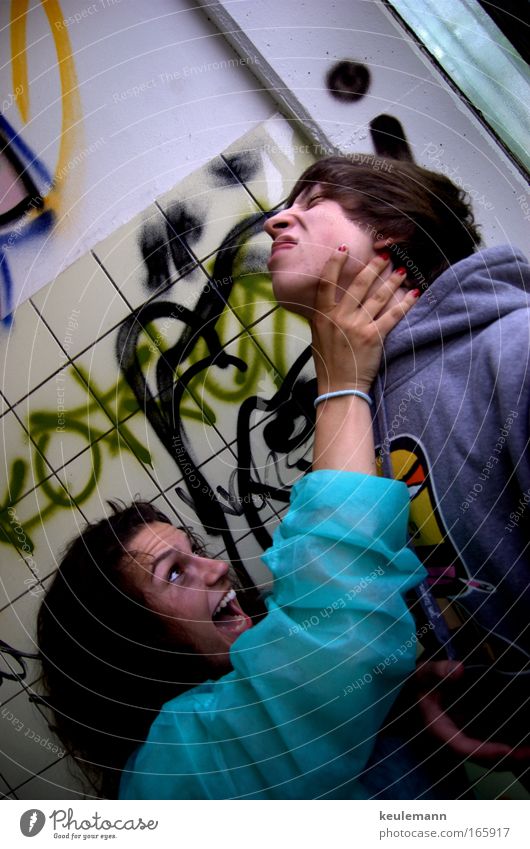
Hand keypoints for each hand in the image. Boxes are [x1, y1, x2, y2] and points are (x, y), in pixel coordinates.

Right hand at [311, 248, 416, 394]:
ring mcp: (357, 327)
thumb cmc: (328, 363)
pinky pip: (393, 315)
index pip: (327, 283)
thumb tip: (328, 299)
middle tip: (384, 255)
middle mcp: (339, 318)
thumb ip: (323, 317)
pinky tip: (414, 293)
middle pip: (358, 285)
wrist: (339, 387)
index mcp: (322, 316)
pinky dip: (405, 303)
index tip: (343, 249)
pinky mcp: (374, 337)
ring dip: (392, 281)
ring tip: (401, 270)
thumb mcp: (317, 336)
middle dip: (373, 267)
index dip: (335, 264)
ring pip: (378, 297)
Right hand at [416, 660, 529, 764]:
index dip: (485, 753)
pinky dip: (510, 750)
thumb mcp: (424, 673)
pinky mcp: (473, 737)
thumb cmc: (420, 682)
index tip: (508, 750)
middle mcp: (454, 741)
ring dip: (512, 758)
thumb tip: (459, 670)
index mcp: (440, 730)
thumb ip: (438, 671)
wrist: (415, 691)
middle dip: (508, 760)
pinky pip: (492, 749)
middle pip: (481, 760)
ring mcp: (464, 740)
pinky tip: (525, 742)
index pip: (462, 748)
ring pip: (489, 759)